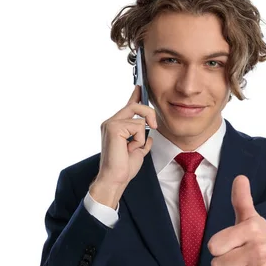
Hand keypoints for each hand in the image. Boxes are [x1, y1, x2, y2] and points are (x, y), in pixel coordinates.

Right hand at [90, 86, 157, 206]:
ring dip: (141, 136)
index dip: (136, 96)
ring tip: (132, 148)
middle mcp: (111, 122)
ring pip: (139, 117)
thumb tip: (149, 135)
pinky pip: (137, 126)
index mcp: (116, 126)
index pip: (128, 106)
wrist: (115, 179)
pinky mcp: (114, 127)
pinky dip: (138, 139)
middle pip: (135, 106)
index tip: (140, 87)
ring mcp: (111, 123)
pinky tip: (129, 148)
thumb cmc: (123, 168)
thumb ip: (142, 140)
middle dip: (149, 114)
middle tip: (154, 126)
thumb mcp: (138, 150)